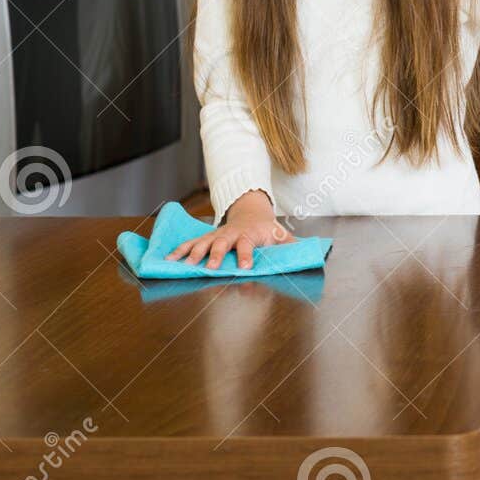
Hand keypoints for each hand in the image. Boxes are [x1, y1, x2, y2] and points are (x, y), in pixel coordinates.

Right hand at [165, 190, 295, 270]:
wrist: (251, 212)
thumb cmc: (267, 229)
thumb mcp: (281, 235)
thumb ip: (291, 245)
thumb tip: (310, 252)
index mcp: (250, 234)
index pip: (248, 245)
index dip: (246, 256)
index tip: (245, 268)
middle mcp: (231, 234)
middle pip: (222, 243)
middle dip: (216, 255)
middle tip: (210, 268)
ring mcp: (217, 235)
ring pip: (203, 242)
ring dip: (194, 253)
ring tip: (185, 265)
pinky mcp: (206, 237)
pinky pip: (191, 243)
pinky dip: (179, 250)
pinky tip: (168, 259)